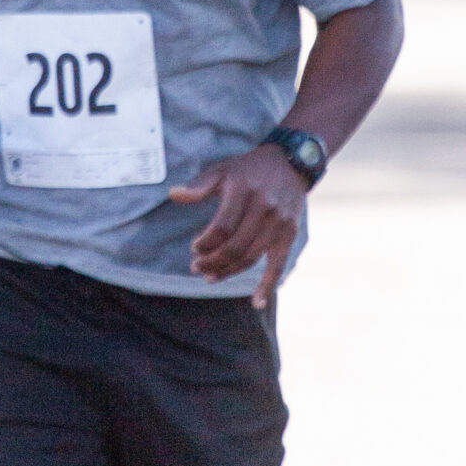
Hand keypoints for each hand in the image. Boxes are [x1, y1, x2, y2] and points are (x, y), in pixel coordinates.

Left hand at [169, 143, 305, 310]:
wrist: (291, 162)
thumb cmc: (250, 168)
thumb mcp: (223, 170)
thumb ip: (199, 186)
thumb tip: (173, 195)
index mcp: (243, 191)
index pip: (221, 227)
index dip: (205, 243)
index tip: (194, 248)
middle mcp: (263, 208)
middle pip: (234, 247)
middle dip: (212, 261)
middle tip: (196, 267)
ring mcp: (278, 223)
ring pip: (250, 257)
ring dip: (228, 272)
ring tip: (210, 276)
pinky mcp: (289, 234)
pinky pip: (278, 265)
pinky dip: (268, 285)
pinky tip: (257, 303)